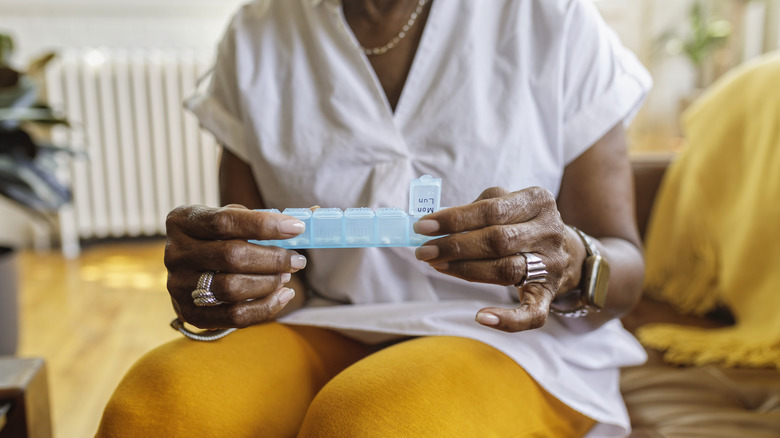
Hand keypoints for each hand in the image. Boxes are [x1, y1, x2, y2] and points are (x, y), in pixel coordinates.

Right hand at [164, 204, 306, 328]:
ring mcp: (179, 285)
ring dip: (269, 283)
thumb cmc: (219, 239)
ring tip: (287, 276)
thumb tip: (307, 218)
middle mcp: (175, 253)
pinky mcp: (190, 313)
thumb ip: (260, 218)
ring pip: (232, 288)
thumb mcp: (231, 221)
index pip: (224, 221)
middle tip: (297, 260)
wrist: (192, 272)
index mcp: (183, 221)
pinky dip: (265, 307)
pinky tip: (283, 295)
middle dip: (273, 259)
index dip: (264, 225)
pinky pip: (234, 316)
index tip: (296, 228)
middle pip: (231, 256)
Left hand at [413, 187, 579, 331]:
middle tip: (425, 251)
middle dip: (456, 246)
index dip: (455, 219)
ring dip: (466, 270)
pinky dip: (507, 319)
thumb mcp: (507, 204)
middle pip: (498, 240)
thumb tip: (434, 224)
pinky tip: (481, 317)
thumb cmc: (520, 223)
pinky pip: (532, 313)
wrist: (564, 250)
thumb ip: (476, 209)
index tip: (423, 227)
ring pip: (506, 270)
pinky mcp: (548, 293)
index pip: (491, 209)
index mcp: (538, 201)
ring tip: (437, 266)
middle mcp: (549, 231)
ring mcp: (551, 264)